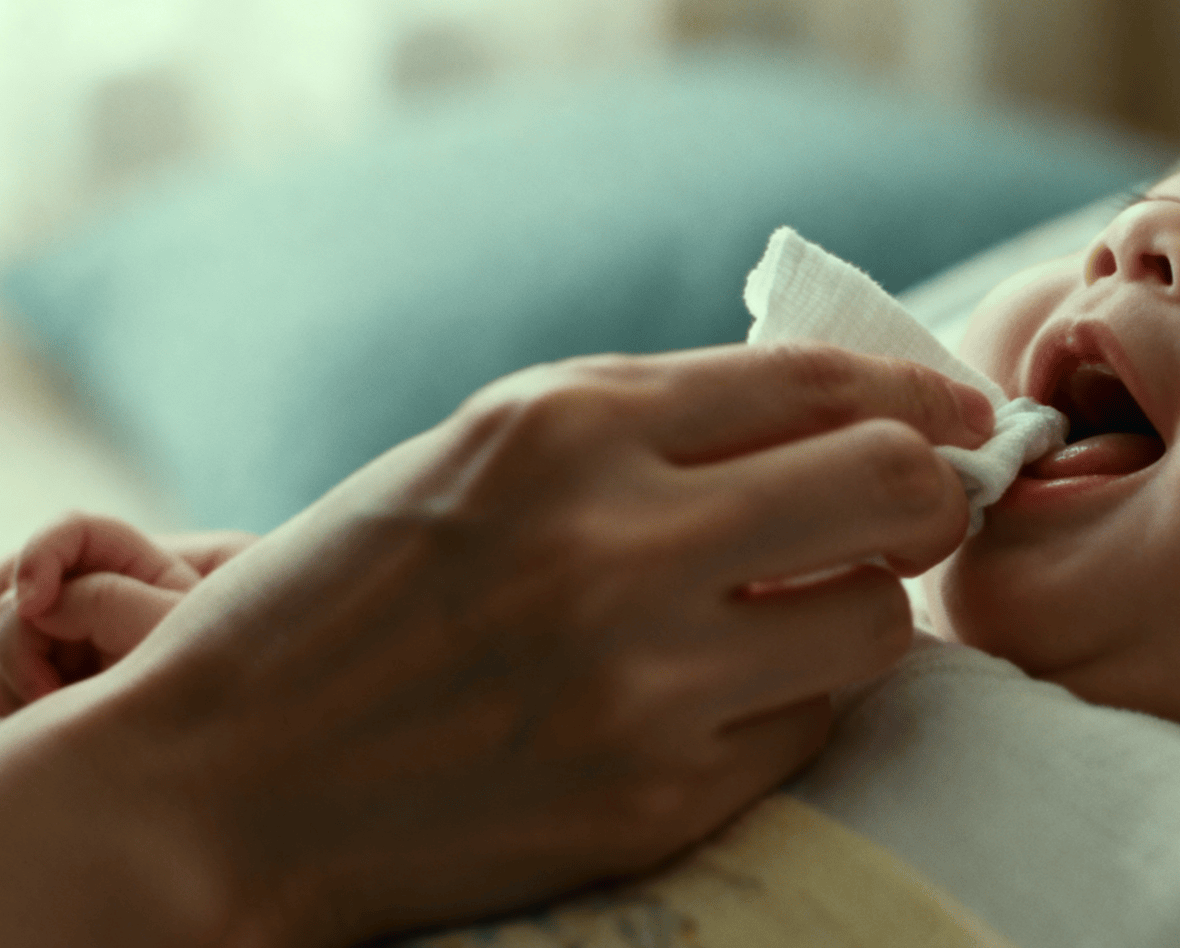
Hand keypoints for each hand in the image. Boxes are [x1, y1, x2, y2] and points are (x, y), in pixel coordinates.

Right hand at [0, 344, 990, 947]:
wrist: (216, 788)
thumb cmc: (347, 599)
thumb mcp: (479, 452)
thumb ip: (652, 420)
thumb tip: (840, 413)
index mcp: (565, 424)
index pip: (821, 383)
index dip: (923, 395)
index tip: (962, 417)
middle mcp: (618, 541)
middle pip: (894, 488)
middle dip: (937, 493)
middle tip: (926, 510)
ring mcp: (644, 680)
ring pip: (880, 621)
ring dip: (862, 608)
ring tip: (794, 612)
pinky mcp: (657, 796)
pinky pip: (810, 729)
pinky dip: (790, 705)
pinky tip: (714, 699)